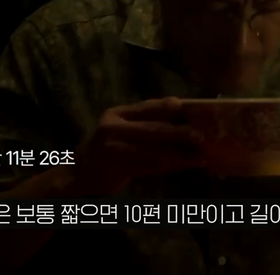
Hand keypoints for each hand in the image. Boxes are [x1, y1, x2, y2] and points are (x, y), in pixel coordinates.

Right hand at [71, 97, 205, 195]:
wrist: (79, 173)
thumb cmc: (107, 147)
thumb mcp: (118, 128)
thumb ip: (141, 120)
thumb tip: (178, 110)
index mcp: (114, 114)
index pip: (143, 107)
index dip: (164, 107)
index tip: (183, 106)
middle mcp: (112, 129)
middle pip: (151, 130)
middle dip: (178, 133)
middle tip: (200, 136)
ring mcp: (114, 150)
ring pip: (153, 152)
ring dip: (179, 155)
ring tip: (200, 155)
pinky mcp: (117, 169)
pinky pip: (150, 167)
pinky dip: (170, 166)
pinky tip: (185, 165)